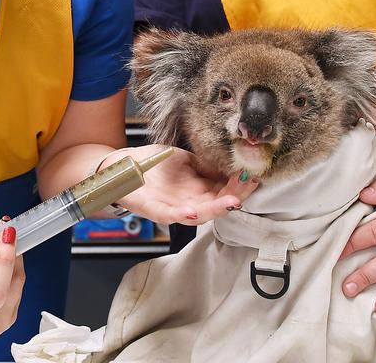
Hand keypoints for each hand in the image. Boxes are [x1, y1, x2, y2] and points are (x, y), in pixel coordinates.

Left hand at [102, 145, 259, 224]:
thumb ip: (203, 164)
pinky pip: (168, 216)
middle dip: (233, 197)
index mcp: (197, 190)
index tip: (252, 175)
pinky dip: (180, 215)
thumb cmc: (153, 164)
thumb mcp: (183, 159)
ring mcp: (172, 208)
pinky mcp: (153, 209)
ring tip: (230, 202)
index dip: (238, 186)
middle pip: (216, 205)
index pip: (223, 191)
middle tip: (247, 187)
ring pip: (198, 214)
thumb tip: (226, 163)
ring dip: (214, 209)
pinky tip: (192, 212)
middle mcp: (188, 202)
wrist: (124, 165)